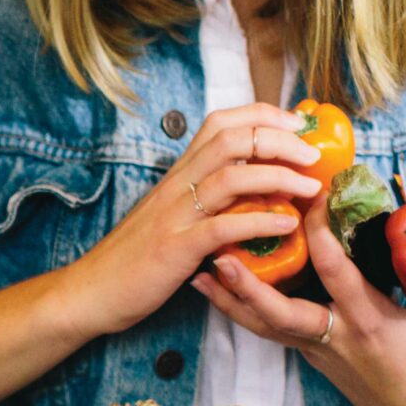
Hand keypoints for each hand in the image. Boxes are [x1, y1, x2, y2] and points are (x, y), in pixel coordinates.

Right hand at [48, 103, 324, 342]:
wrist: (92, 290)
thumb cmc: (133, 257)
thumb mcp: (168, 215)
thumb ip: (201, 198)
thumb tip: (245, 188)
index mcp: (177, 174)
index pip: (221, 123)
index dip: (263, 115)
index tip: (298, 125)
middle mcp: (176, 185)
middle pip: (232, 139)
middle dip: (281, 140)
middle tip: (314, 154)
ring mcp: (175, 215)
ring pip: (232, 177)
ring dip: (279, 176)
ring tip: (310, 187)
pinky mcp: (176, 248)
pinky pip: (225, 228)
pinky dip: (261, 222)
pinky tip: (287, 225)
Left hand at [190, 198, 405, 405]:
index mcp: (370, 321)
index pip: (338, 273)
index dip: (321, 235)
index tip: (310, 198)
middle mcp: (334, 337)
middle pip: (280, 313)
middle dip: (249, 286)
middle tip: (221, 254)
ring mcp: (314, 349)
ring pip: (263, 326)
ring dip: (229, 299)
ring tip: (198, 270)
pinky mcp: (305, 354)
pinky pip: (266, 330)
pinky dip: (239, 309)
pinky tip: (213, 289)